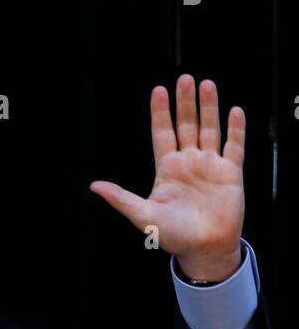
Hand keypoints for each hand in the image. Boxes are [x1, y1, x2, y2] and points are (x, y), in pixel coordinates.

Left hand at [89, 75, 244, 280]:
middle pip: (186, 125)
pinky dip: (235, 129)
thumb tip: (94, 186)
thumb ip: (120, 198)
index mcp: (167, 169)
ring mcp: (209, 165)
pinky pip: (234, 146)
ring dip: (209, 108)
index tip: (159, 89)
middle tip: (184, 78)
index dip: (160, 112)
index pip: (162, 133)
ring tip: (206, 85)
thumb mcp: (143, 215)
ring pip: (209, 129)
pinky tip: (234, 111)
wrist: (202, 249)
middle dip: (185, 103)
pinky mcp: (230, 173)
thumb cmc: (173, 235)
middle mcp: (188, 162)